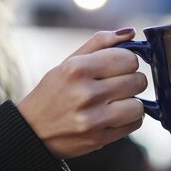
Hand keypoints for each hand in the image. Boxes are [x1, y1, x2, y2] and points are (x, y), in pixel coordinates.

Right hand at [17, 29, 146, 159]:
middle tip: (118, 85)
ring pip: (139, 105)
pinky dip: (129, 119)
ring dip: (132, 103)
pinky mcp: (99, 138)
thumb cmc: (53, 93)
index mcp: (78, 68)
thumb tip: (131, 32)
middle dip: (132, 81)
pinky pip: (135, 124)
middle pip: (138, 81)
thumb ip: (100, 43)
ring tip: (116, 102)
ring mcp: (93, 118)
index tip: (119, 67)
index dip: (128, 62)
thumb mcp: (68, 62)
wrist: (31, 132)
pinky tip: (114, 116)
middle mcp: (85, 93)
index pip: (129, 59)